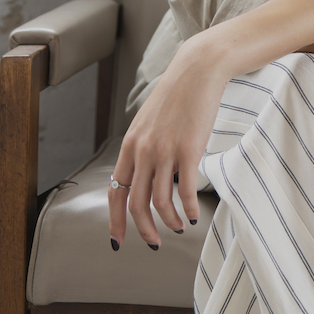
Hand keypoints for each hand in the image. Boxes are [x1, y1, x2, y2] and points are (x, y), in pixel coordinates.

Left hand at [108, 32, 226, 249]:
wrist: (198, 70)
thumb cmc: (177, 95)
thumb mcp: (149, 121)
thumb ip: (143, 147)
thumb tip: (144, 176)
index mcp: (130, 145)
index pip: (115, 191)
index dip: (115, 221)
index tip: (119, 241)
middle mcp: (143, 151)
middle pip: (135, 204)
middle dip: (144, 230)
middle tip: (154, 243)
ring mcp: (165, 151)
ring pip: (160, 202)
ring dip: (169, 222)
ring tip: (179, 227)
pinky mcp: (188, 149)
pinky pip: (185, 192)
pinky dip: (188, 211)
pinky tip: (194, 216)